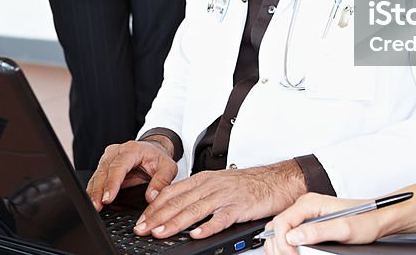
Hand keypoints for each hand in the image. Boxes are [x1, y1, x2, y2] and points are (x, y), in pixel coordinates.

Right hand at [86, 139, 178, 211]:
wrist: (154, 149)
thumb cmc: (158, 158)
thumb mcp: (168, 168)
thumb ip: (162, 181)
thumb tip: (152, 197)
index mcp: (132, 150)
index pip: (119, 166)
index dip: (112, 183)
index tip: (108, 198)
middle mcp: (117, 151)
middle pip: (104, 171)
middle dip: (99, 190)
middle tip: (97, 206)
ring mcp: (108, 157)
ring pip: (97, 174)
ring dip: (93, 191)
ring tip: (93, 207)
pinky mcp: (104, 165)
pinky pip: (96, 178)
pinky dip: (93, 190)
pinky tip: (92, 200)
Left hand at [135, 161, 305, 239]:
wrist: (274, 181)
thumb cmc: (245, 185)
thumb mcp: (216, 184)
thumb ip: (196, 194)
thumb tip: (173, 208)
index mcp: (203, 180)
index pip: (172, 193)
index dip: (154, 207)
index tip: (141, 220)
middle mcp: (210, 186)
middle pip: (179, 202)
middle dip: (157, 217)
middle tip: (142, 229)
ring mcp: (224, 196)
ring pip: (194, 210)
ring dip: (175, 222)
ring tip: (161, 233)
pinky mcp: (238, 207)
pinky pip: (220, 218)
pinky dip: (207, 227)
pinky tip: (196, 235)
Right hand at [262, 194, 383, 254]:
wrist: (376, 219)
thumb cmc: (364, 221)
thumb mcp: (344, 229)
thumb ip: (318, 231)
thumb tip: (293, 236)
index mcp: (310, 203)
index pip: (281, 222)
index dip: (282, 243)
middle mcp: (304, 207)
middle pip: (277, 227)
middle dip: (278, 247)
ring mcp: (305, 215)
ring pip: (280, 232)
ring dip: (280, 247)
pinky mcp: (308, 224)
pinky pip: (289, 234)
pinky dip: (286, 247)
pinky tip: (293, 254)